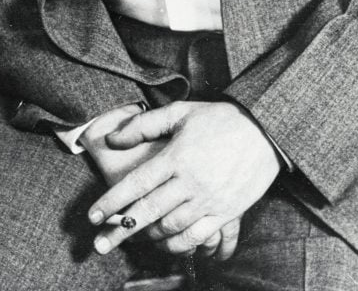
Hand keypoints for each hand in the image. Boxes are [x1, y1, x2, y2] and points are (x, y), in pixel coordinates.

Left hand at [88, 101, 280, 258]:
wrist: (265, 131)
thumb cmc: (220, 119)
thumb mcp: (180, 112)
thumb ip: (144, 125)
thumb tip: (112, 139)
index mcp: (176, 156)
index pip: (136, 184)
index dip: (111, 202)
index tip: (92, 217)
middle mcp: (190, 181)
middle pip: (149, 212)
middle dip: (120, 231)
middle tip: (99, 245)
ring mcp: (209, 199)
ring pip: (171, 229)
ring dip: (149, 237)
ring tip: (135, 237)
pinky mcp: (226, 212)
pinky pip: (197, 238)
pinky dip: (178, 245)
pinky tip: (167, 244)